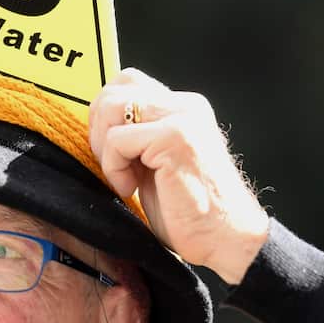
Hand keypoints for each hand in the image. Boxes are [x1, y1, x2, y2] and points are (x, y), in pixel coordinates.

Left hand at [88, 69, 269, 283]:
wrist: (226, 239)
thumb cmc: (191, 211)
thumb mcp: (156, 162)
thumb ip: (136, 136)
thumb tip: (97, 123)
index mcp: (182, 107)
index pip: (126, 83)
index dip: (105, 117)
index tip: (111, 153)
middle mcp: (185, 105)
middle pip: (114, 90)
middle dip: (99, 130)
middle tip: (113, 167)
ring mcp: (182, 117)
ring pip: (111, 107)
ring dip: (105, 149)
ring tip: (124, 178)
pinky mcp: (175, 137)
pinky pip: (117, 140)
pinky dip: (113, 168)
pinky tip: (132, 189)